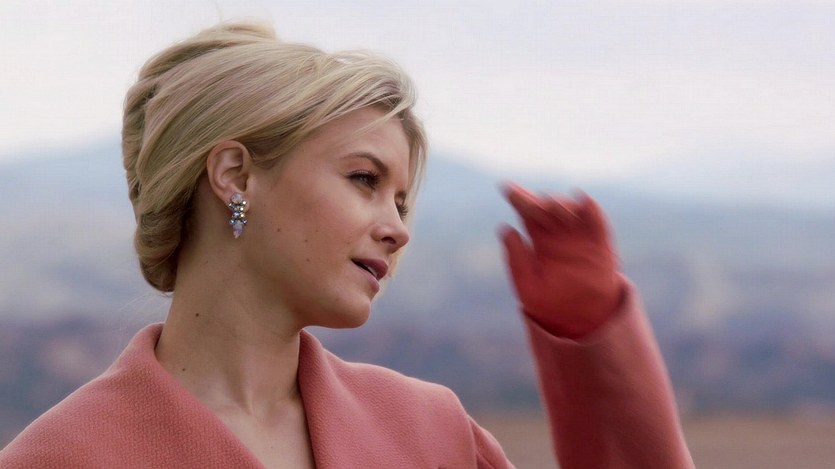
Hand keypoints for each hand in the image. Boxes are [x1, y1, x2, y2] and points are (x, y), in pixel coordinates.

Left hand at [499, 183, 623, 338]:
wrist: (581, 319)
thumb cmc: (550, 303)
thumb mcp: (527, 285)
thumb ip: (516, 259)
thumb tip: (505, 229)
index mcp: (539, 239)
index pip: (527, 212)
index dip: (517, 197)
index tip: (505, 187)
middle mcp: (559, 232)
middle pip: (546, 207)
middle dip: (538, 200)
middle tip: (531, 201)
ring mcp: (580, 235)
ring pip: (570, 209)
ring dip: (561, 203)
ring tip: (551, 204)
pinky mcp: (600, 243)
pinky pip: (597, 222)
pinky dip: (591, 209)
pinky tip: (582, 200)